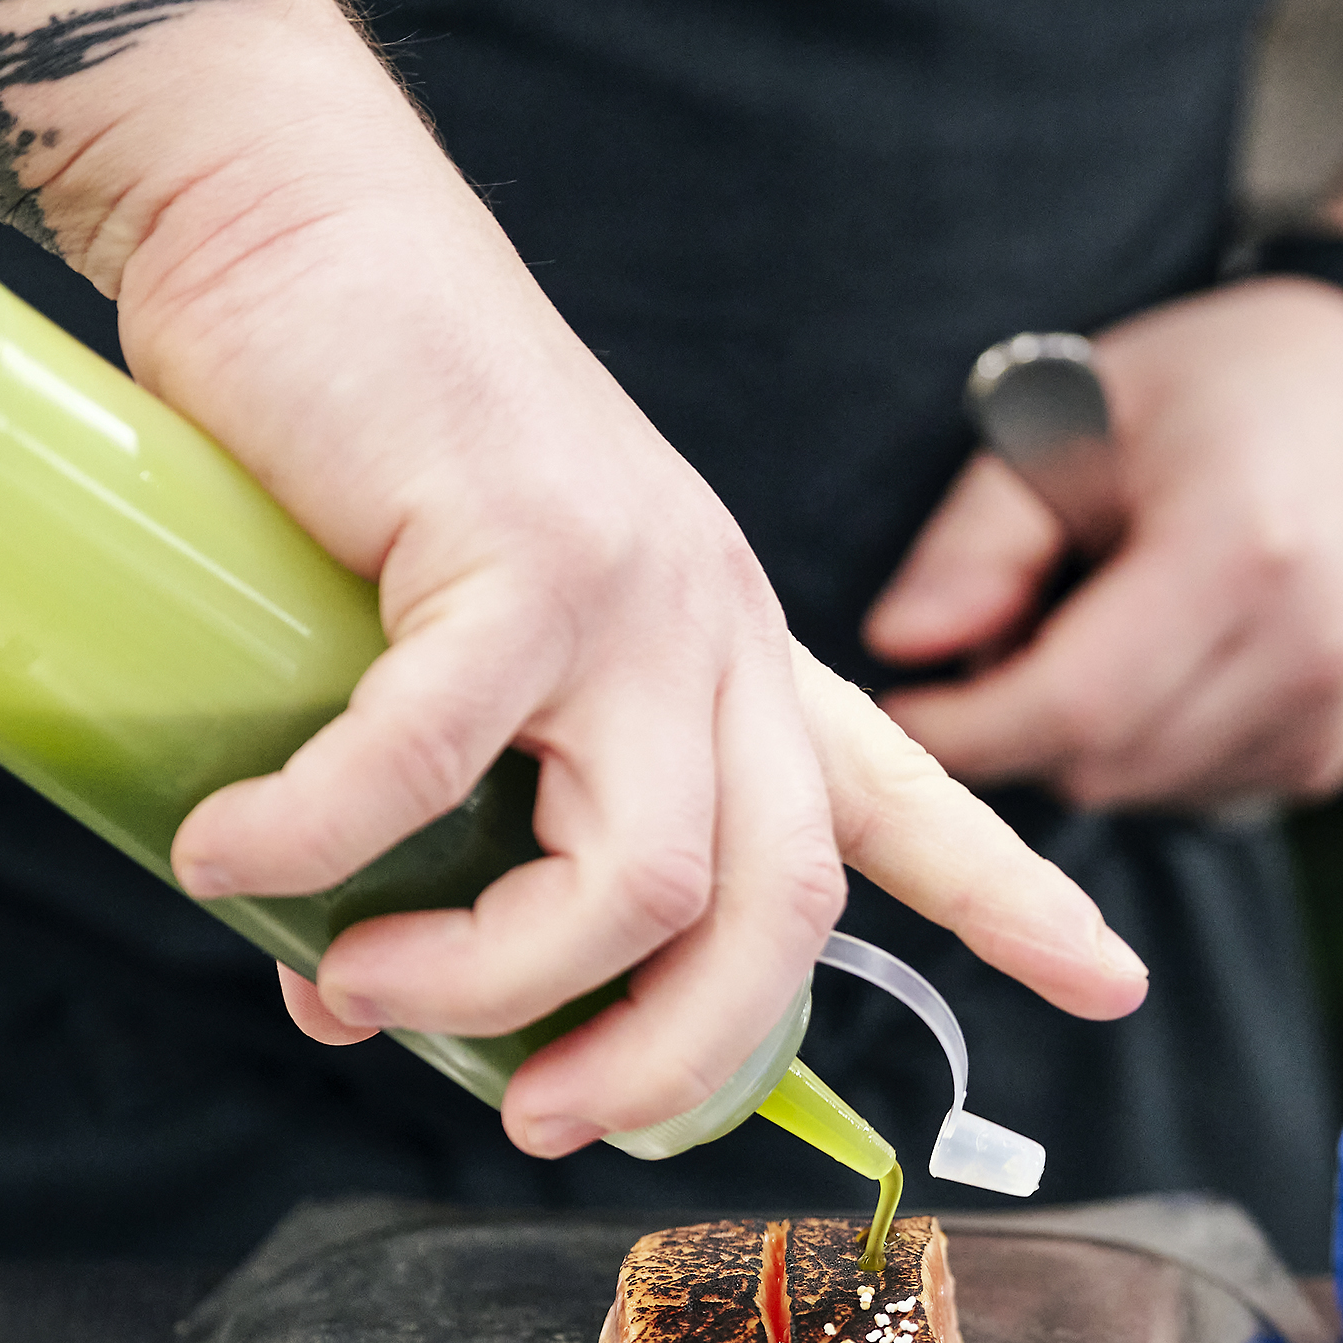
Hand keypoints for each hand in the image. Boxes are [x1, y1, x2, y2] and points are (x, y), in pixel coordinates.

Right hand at [12, 0, 1141, 1156]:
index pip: (904, 790)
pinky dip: (319, 843)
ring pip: (636, 880)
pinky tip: (230, 857)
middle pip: (777, 911)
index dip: (1011, 895)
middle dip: (669, 1061)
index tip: (1111, 980)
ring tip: (353, 991)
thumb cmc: (362, 446)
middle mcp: (715, 629)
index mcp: (727, 650)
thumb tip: (355, 987)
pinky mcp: (513, 552)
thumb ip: (451, 804)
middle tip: (543, 1119)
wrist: (296, 223)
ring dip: (485, 982)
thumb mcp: (459, 642)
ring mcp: (632, 592)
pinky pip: (427, 766)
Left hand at [864, 277, 1342, 810]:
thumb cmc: (1209, 389)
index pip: (1072, 704)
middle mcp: (1310, 647)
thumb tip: (899, 645)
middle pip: (1098, 762)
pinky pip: (1189, 793)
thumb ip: (977, 541)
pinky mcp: (1332, 755)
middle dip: (1018, 724)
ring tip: (1096, 624)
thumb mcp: (1067, 420)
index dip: (965, 727)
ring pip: (1138, 790)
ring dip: (1081, 738)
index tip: (898, 708)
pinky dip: (1143, 747)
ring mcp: (1335, 713)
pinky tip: (1159, 658)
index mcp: (1242, 548)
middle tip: (1007, 628)